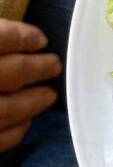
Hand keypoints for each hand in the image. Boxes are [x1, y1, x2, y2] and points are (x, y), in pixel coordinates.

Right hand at [0, 19, 60, 149]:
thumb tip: (13, 34)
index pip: (2, 38)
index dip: (23, 37)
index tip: (40, 40)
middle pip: (12, 73)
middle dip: (38, 69)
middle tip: (54, 65)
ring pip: (6, 110)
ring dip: (33, 102)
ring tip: (49, 96)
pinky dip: (14, 132)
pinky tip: (24, 123)